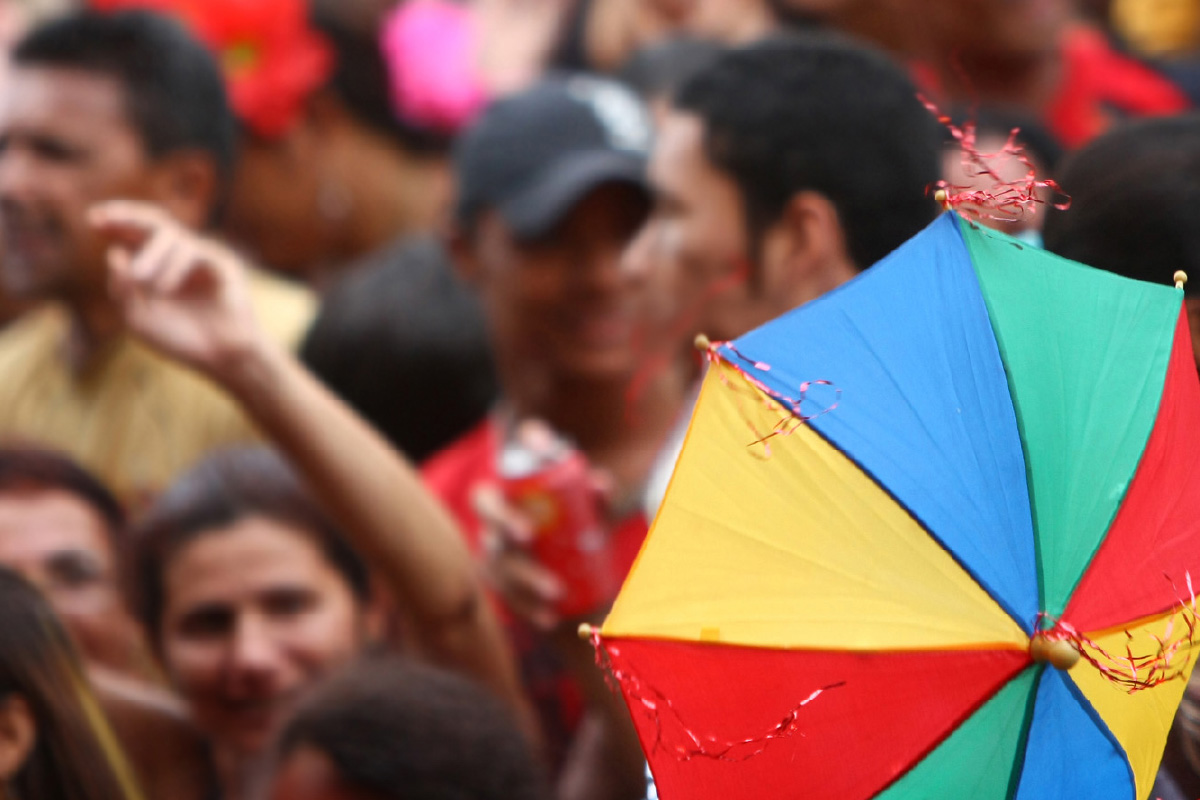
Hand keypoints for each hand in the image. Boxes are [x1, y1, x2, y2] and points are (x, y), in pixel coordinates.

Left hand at [90, 200, 261, 379]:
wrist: (222, 360)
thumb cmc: (182, 342)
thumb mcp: (138, 320)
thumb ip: (121, 289)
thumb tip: (114, 251)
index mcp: (159, 267)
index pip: (135, 234)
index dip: (116, 223)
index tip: (93, 219)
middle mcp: (180, 257)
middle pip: (153, 221)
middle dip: (127, 216)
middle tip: (103, 218)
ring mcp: (203, 257)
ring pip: (170, 234)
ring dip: (149, 254)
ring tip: (141, 279)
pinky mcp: (222, 262)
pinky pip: (191, 250)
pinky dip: (172, 267)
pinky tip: (164, 290)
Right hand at [474, 420, 615, 630]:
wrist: (583, 569)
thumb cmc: (581, 524)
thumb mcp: (591, 510)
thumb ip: (597, 495)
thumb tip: (600, 485)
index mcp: (503, 503)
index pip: (484, 501)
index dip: (498, 514)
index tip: (529, 533)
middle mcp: (491, 531)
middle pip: (488, 537)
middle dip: (508, 542)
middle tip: (533, 547)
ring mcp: (493, 562)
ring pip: (500, 573)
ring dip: (527, 581)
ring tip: (557, 593)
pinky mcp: (502, 589)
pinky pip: (509, 601)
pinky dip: (530, 609)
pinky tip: (549, 618)